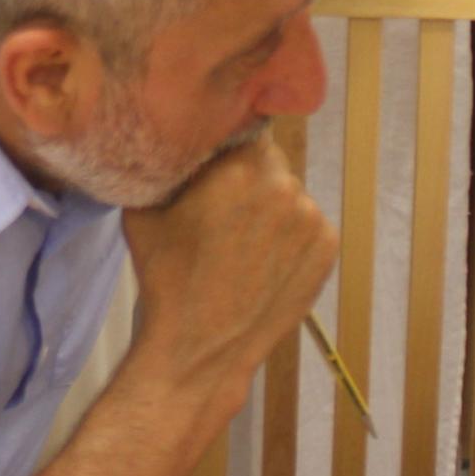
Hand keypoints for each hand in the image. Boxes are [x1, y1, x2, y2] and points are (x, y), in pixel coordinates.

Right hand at [124, 133, 336, 402]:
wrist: (199, 347)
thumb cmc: (165, 276)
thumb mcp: (146, 206)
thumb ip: (170, 165)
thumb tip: (180, 141)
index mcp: (241, 165)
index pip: (244, 128)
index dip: (228, 145)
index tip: (215, 165)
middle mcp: (285, 185)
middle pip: (269, 162)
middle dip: (249, 177)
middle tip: (225, 208)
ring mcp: (312, 219)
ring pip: (290, 194)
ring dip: (271, 207)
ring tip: (243, 243)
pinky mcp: (328, 249)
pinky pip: (308, 225)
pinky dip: (291, 236)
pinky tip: (263, 260)